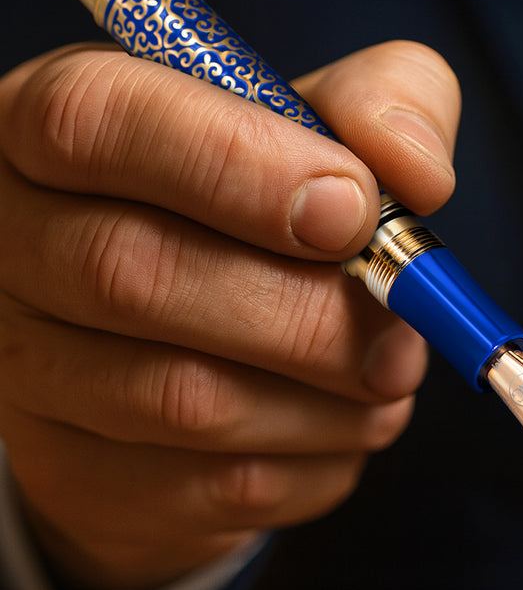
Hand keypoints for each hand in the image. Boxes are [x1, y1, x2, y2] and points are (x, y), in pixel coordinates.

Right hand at [0, 40, 459, 589]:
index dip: (237, 166)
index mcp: (58, 129)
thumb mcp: (328, 124)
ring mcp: (30, 370)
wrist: (197, 333)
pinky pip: (209, 486)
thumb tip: (415, 169)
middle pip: (133, 275)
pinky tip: (340, 425)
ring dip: (324, 399)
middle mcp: (16, 244)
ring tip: (387, 378)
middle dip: (305, 313)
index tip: (354, 208)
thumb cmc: (267, 206)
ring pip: (180, 399)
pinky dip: (311, 462)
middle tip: (401, 329)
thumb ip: (383, 104)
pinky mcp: (74, 472)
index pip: (98, 123)